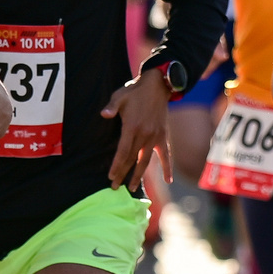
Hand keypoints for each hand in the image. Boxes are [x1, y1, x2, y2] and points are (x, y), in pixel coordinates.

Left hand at [101, 73, 172, 189]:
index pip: (123, 152)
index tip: (111, 176)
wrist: (157, 86)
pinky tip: (168, 180)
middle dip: (122, 174)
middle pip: (132, 159)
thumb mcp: (119, 96)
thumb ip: (111, 107)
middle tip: (115, 187)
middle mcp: (144, 135)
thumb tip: (104, 115)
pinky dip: (167, 167)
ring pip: (146, 160)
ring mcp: (155, 137)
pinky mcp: (163, 136)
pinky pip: (166, 155)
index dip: (116, 166)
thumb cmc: (135, 91)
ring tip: (131, 187)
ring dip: (138, 175)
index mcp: (132, 127)